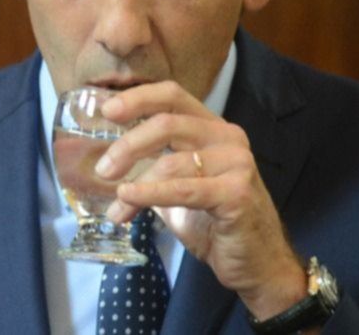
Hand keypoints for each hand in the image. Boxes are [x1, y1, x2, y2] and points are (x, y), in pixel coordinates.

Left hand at [95, 81, 307, 318]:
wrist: (256, 262)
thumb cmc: (213, 223)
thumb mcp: (175, 188)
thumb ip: (150, 168)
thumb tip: (105, 162)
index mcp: (211, 128)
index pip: (172, 96)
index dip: (137, 99)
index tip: (106, 111)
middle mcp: (227, 137)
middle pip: (166, 123)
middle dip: (127, 146)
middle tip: (103, 170)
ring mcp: (236, 163)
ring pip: (171, 161)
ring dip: (135, 186)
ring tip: (116, 211)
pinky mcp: (236, 193)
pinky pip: (183, 189)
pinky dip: (150, 193)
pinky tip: (128, 199)